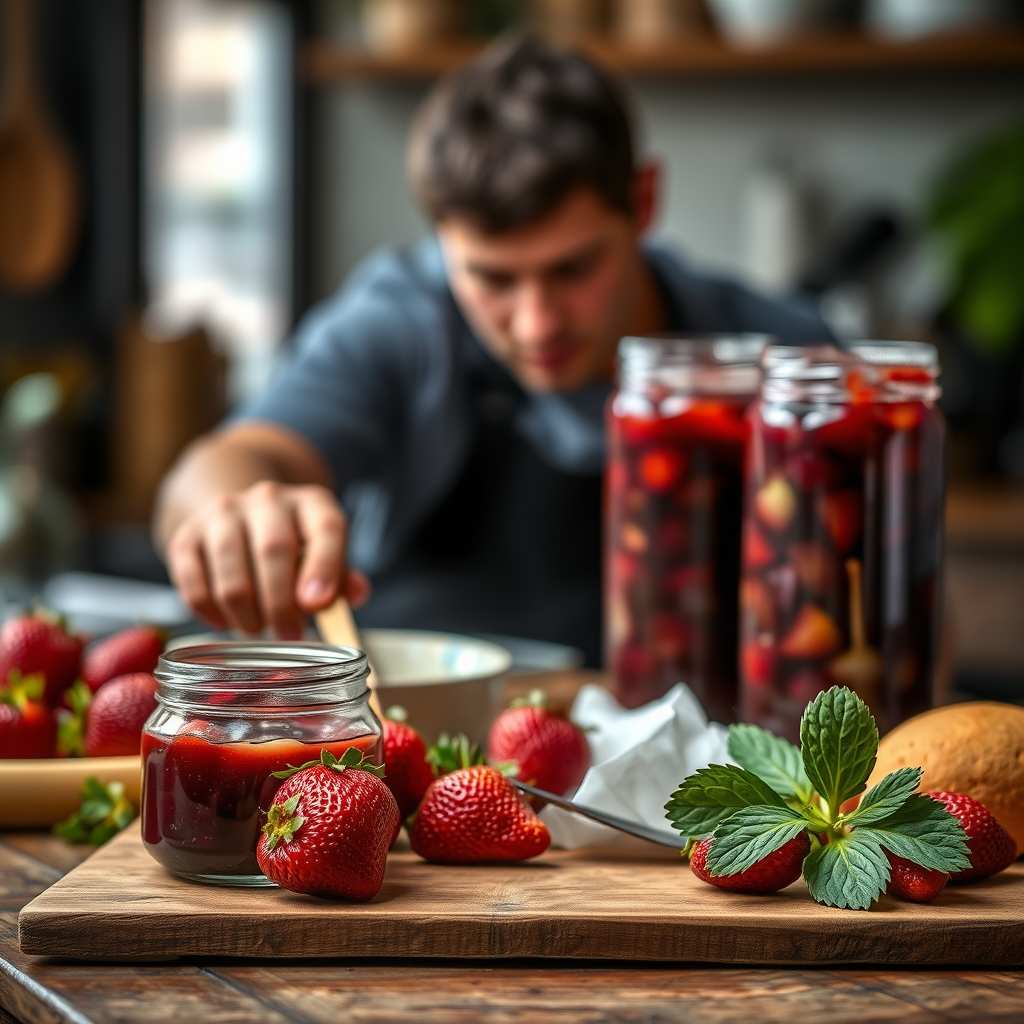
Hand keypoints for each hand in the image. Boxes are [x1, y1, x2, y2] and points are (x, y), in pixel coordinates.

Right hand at [165, 481, 369, 638]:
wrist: (241, 516)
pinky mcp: (186, 535)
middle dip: (281, 605)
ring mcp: (222, 513)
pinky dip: (211, 612)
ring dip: (246, 615)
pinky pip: (194, 584)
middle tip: (289, 634)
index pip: (325, 527)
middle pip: (273, 551)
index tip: (317, 605)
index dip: (324, 567)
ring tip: (258, 628)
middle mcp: (268, 498)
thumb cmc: (294, 546)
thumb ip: (343, 577)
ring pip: (232, 576)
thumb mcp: (326, 555)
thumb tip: (356, 593)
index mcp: (312, 502)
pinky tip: (226, 620)